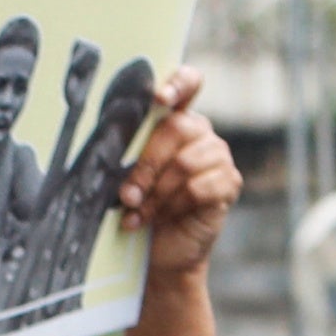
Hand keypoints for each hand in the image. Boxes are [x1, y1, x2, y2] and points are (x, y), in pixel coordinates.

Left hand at [114, 70, 240, 282]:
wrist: (160, 252)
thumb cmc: (140, 209)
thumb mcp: (128, 178)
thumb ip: (128, 156)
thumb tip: (107, 152)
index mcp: (175, 120)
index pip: (188, 84)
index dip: (177, 84)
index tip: (159, 98)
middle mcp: (200, 132)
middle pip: (177, 128)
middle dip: (146, 164)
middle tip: (126, 194)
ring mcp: (218, 156)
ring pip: (185, 163)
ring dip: (155, 193)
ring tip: (137, 213)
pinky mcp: (228, 183)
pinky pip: (199, 188)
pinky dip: (173, 206)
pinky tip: (159, 218)